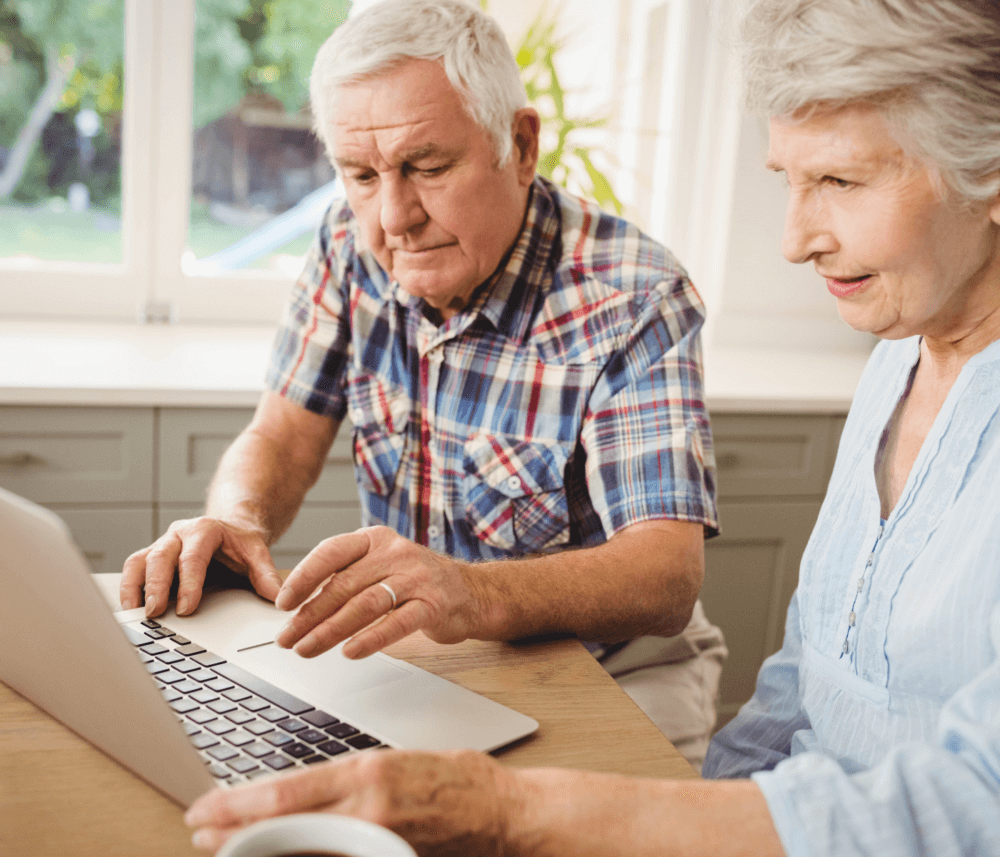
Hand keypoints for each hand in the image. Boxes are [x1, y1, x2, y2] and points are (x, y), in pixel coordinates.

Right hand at [120, 517, 282, 616]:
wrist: (229, 528)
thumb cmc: (240, 543)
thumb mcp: (257, 553)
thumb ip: (265, 574)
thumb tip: (278, 597)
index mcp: (205, 530)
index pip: (193, 557)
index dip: (188, 582)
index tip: (187, 607)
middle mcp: (178, 535)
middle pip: (160, 557)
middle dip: (156, 585)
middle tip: (154, 612)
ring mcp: (162, 545)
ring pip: (139, 561)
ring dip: (134, 587)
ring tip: (134, 613)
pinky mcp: (151, 557)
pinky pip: (133, 569)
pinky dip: (127, 587)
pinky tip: (128, 609)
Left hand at [184, 749, 513, 855]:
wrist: (503, 814)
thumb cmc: (456, 780)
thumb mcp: (396, 763)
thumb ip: (348, 781)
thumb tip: (297, 796)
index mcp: (368, 772)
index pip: (286, 792)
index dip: (238, 804)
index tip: (207, 806)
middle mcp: (368, 808)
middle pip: (283, 827)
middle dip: (234, 831)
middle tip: (201, 829)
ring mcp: (377, 839)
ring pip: (299, 850)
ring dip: (256, 850)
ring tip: (225, 847)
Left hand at [274, 526, 489, 658]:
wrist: (471, 591)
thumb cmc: (416, 582)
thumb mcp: (380, 566)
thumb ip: (346, 577)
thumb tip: (297, 605)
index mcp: (375, 539)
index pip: (331, 552)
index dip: (303, 577)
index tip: (282, 602)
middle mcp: (395, 553)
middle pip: (343, 584)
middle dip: (309, 615)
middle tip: (287, 638)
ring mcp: (416, 578)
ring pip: (365, 605)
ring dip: (331, 630)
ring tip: (307, 649)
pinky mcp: (432, 605)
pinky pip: (396, 623)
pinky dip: (371, 639)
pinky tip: (350, 652)